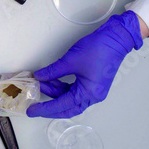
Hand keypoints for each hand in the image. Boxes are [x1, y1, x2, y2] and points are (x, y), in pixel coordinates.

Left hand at [27, 11, 142, 117]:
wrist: (116, 38)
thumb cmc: (99, 48)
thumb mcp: (70, 61)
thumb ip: (52, 72)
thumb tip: (40, 77)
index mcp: (89, 93)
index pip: (62, 105)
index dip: (45, 108)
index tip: (33, 110)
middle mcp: (93, 96)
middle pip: (67, 107)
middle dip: (49, 107)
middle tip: (34, 106)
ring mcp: (93, 90)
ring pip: (69, 98)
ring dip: (54, 92)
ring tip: (41, 83)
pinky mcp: (92, 84)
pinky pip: (73, 90)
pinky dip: (61, 87)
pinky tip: (51, 80)